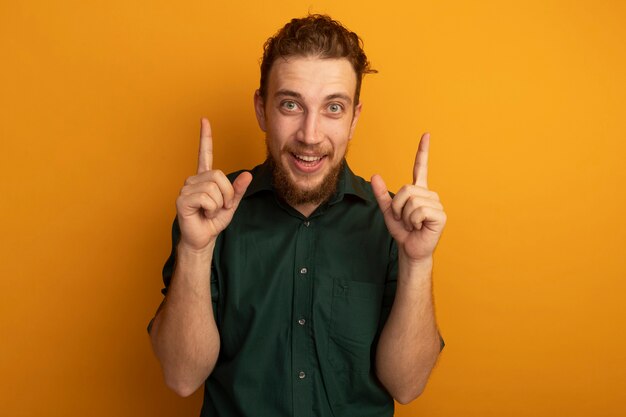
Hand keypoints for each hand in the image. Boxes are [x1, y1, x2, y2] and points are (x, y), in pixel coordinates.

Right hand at [176, 118, 252, 251]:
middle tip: (220, 207)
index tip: (204, 120)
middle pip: (219, 176)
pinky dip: (211, 209)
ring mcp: (186, 188)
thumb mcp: (232, 205)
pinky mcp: (182, 199)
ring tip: (210, 211)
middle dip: (227, 195)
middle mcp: (194, 179)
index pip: (205, 153)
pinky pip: (206, 198)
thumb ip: (238, 190)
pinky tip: (203, 214)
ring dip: (219, 204)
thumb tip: (248, 174)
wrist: (203, 238)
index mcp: (205, 178)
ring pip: (213, 188)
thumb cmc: (214, 221)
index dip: (205, 137)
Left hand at [372, 133, 445, 263]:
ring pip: (411, 200)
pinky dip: (413, 221)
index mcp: (418, 191)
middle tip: (404, 219)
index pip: (420, 167)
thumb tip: (374, 175)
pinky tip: (419, 227)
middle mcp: (429, 194)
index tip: (426, 135)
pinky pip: (419, 211)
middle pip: (406, 189)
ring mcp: (436, 204)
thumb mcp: (388, 211)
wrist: (410, 249)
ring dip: (405, 216)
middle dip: (398, 207)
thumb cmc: (402, 231)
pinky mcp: (440, 215)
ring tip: (412, 224)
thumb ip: (382, 194)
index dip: (423, 151)